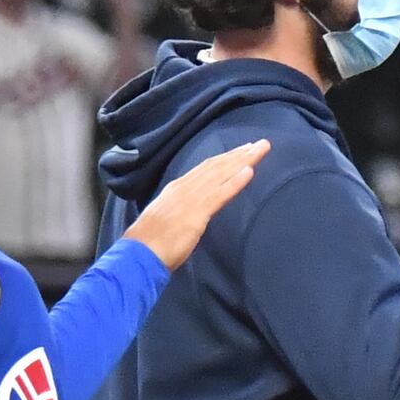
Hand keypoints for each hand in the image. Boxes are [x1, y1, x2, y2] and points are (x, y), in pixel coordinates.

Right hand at [123, 140, 268, 266]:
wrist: (138, 255)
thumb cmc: (148, 245)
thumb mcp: (164, 221)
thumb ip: (178, 213)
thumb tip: (187, 215)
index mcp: (176, 190)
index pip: (204, 170)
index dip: (224, 159)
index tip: (241, 151)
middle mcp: (184, 188)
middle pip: (216, 166)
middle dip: (239, 154)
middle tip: (260, 144)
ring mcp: (191, 199)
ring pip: (221, 174)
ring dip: (243, 160)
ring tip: (261, 149)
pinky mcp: (197, 213)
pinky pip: (220, 194)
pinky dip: (235, 182)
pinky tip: (250, 171)